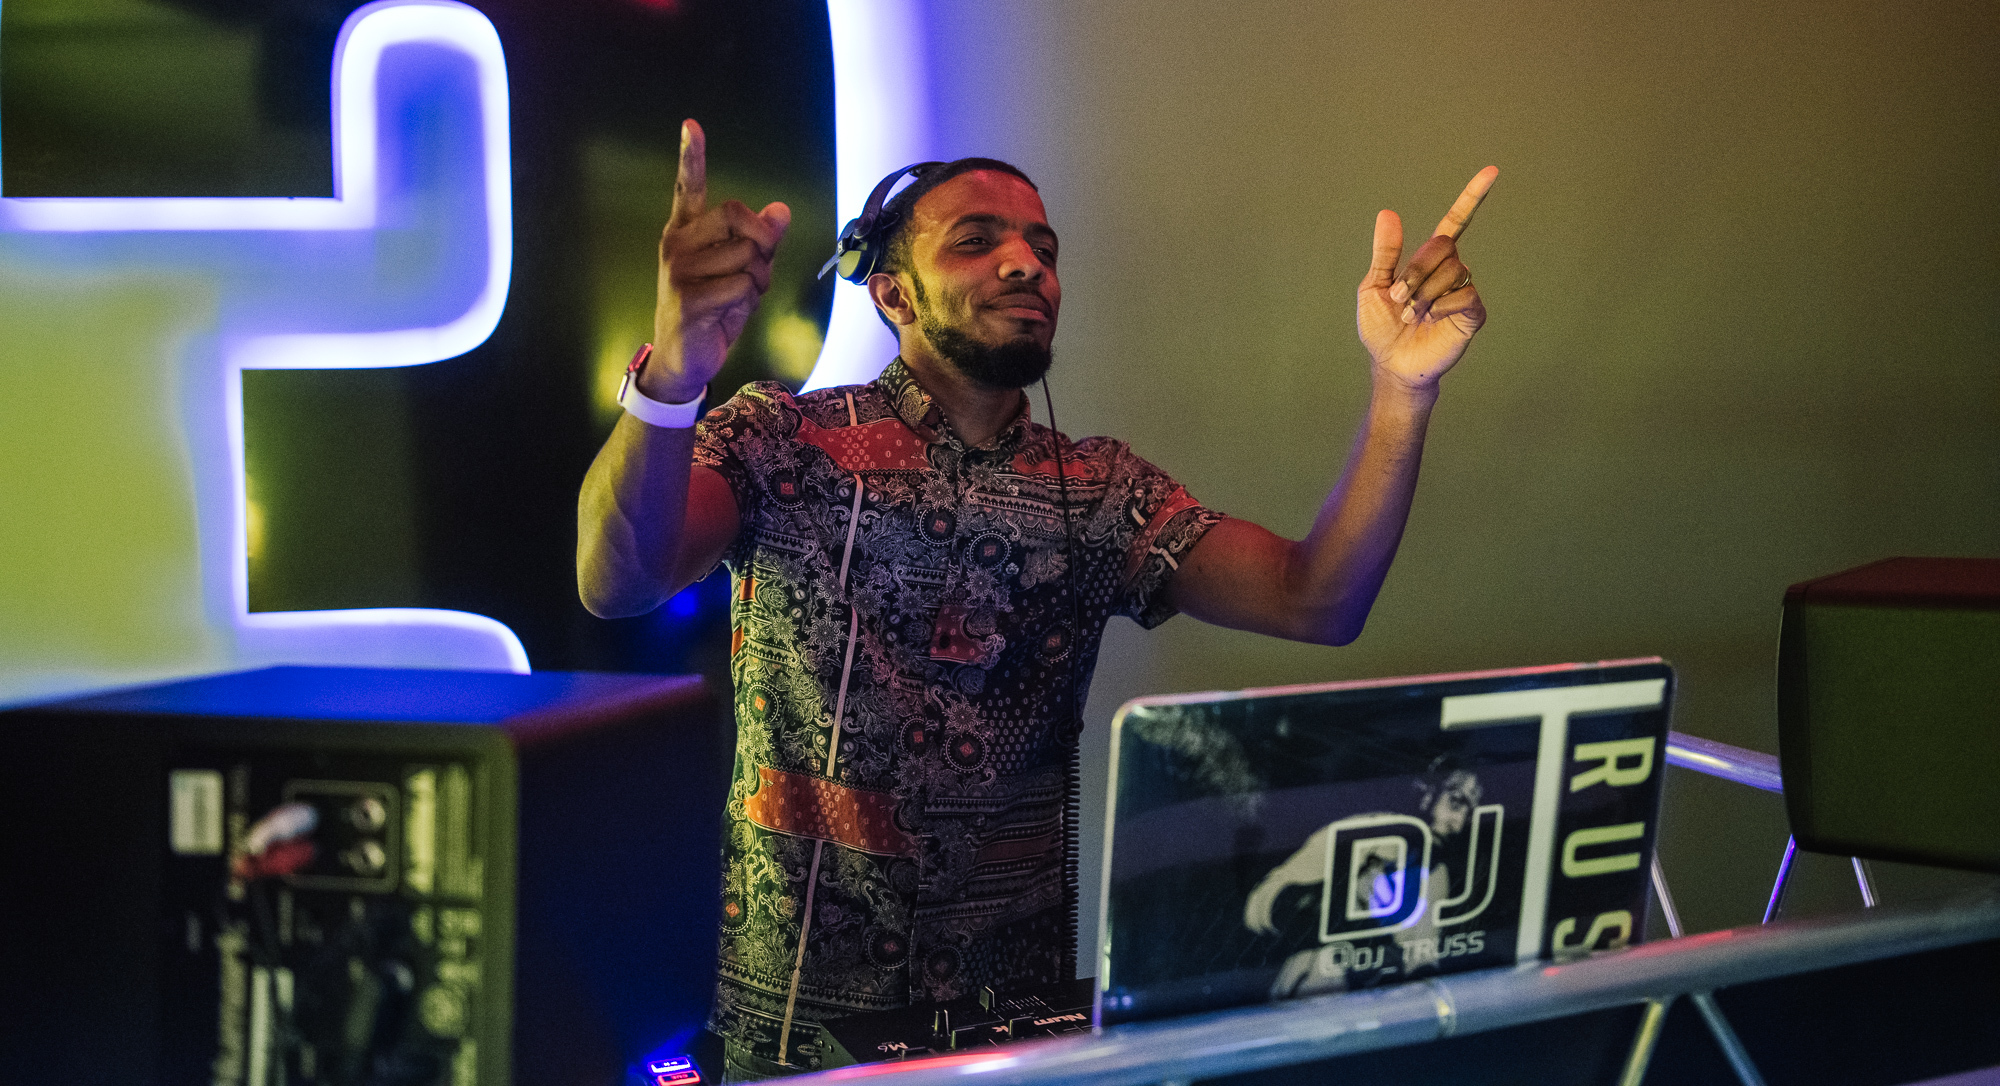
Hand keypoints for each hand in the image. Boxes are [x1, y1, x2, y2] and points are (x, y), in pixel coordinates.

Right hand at [648, 119, 791, 401]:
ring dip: (757, 281)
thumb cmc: (713, 311)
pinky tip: (726, 315)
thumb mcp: (742, 272)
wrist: (685, 359)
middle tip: (757, 269)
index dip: (690, 156)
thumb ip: (761, 242)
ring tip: (735, 299)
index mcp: (685, 232)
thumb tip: (781, 210)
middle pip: (737, 215)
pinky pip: (742, 285)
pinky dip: (748, 302)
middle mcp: (677, 244)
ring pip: (747, 255)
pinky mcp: (688, 298)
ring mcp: (678, 270)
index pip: (687, 187)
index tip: (691, 124)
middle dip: (763, 242)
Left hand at [1357, 166, 1497, 390]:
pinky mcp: (1473, 312)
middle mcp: (1450, 270)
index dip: (1472, 197)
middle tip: (1399, 297)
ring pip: (1453, 269)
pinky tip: (1432, 319)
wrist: (1392, 363)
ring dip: (1424, 292)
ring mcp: (1463, 290)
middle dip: (1415, 270)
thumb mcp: (1374, 286)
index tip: (1492, 171)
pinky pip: (1465, 293)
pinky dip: (1441, 305)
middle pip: (1442, 245)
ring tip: (1411, 314)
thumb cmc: (1383, 327)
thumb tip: (1388, 213)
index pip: (1455, 222)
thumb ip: (1385, 253)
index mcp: (1428, 260)